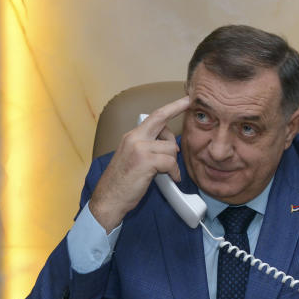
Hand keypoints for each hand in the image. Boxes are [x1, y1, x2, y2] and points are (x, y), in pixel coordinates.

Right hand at [89, 96, 189, 231]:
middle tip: (189, 103)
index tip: (185, 99)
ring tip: (167, 173)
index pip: (154, 116)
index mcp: (132, 137)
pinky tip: (171, 178)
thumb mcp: (134, 159)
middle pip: (161, 119)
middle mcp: (134, 138)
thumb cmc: (123, 183)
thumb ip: (149, 148)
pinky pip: (170, 162)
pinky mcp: (145, 161)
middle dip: (177, 109)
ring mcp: (139, 148)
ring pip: (171, 147)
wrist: (109, 199)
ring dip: (173, 163)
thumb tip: (169, 145)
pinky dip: (174, 172)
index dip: (171, 106)